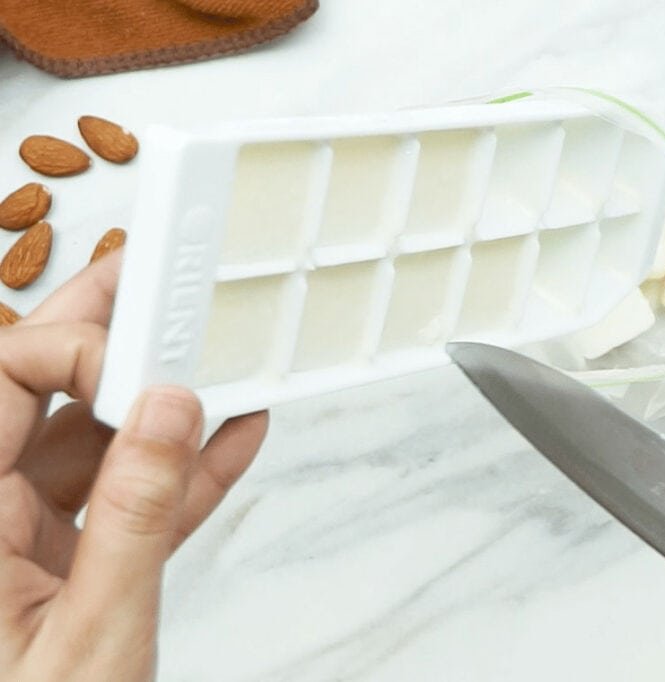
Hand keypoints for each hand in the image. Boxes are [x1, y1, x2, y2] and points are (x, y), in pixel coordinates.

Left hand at [0, 253, 268, 680]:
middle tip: (151, 278)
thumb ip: (136, 516)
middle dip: (100, 335)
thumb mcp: (94, 636)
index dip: (75, 354)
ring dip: (159, 404)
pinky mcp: (73, 568)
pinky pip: (130, 502)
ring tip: (210, 349)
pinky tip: (231, 439)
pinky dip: (185, 474)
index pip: (4, 388)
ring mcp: (27, 543)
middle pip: (38, 397)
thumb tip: (173, 414)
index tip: (153, 369)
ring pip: (93, 445)